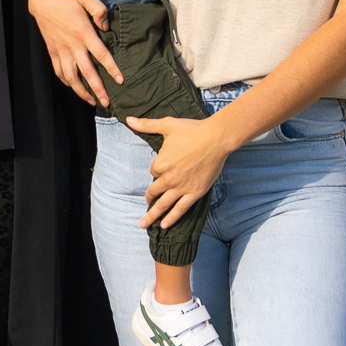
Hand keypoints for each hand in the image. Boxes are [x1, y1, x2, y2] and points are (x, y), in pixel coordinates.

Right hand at [27, 0, 119, 106]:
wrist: (42, 1)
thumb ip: (99, 11)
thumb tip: (106, 27)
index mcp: (83, 32)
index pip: (101, 54)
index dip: (112, 68)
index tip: (120, 80)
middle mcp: (72, 45)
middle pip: (87, 72)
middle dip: (97, 89)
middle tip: (106, 102)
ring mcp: (61, 50)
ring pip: (71, 77)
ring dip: (81, 91)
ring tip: (92, 101)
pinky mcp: (52, 52)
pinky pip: (59, 72)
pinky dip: (66, 82)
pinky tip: (74, 87)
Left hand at [132, 114, 230, 230]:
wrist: (216, 138)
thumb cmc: (192, 130)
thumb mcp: (167, 125)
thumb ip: (147, 125)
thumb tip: (129, 120)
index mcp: (161, 163)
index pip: (153, 171)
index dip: (157, 170)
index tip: (163, 169)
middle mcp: (169, 178)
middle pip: (154, 192)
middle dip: (149, 200)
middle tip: (145, 207)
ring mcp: (182, 187)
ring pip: (163, 205)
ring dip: (153, 216)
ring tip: (144, 224)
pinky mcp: (194, 193)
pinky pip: (180, 209)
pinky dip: (171, 218)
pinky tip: (164, 225)